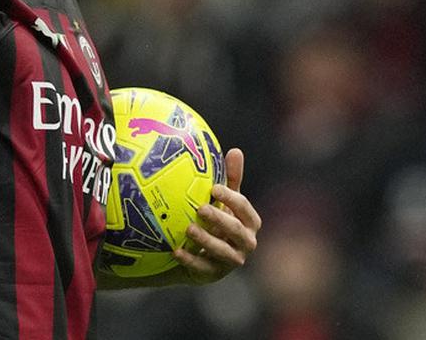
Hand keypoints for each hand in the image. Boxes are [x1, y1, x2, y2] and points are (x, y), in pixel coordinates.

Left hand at [172, 148, 261, 283]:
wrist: (200, 251)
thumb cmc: (215, 219)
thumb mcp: (222, 199)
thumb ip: (230, 179)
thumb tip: (236, 151)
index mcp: (249, 223)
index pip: (245, 209)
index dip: (232, 199)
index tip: (214, 188)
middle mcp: (245, 243)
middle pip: (238, 232)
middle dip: (221, 220)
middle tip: (201, 208)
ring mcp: (231, 260)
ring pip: (224, 253)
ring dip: (207, 241)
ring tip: (189, 229)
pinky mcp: (214, 274)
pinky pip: (204, 269)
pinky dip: (191, 261)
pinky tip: (176, 251)